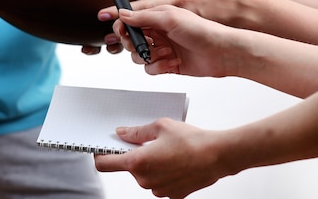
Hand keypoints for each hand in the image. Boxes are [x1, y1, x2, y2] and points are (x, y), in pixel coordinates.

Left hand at [94, 118, 228, 198]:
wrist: (218, 156)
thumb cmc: (191, 140)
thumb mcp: (160, 126)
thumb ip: (136, 131)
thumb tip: (122, 133)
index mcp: (137, 162)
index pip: (105, 164)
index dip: (99, 155)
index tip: (100, 149)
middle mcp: (145, 180)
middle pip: (128, 167)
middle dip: (134, 155)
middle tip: (147, 142)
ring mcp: (158, 190)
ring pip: (145, 175)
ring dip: (149, 164)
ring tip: (166, 151)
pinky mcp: (172, 195)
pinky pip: (159, 183)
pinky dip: (163, 173)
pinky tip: (175, 161)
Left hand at [97, 0, 258, 27]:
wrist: (246, 10)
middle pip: (144, 5)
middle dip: (121, 11)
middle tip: (100, 13)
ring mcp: (182, 16)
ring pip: (150, 24)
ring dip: (130, 28)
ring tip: (111, 33)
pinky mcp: (186, 30)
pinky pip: (163, 36)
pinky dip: (148, 39)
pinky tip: (133, 43)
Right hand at [114, 5, 233, 76]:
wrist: (223, 52)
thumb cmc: (202, 30)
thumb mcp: (170, 17)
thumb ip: (144, 16)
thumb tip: (122, 14)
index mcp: (157, 17)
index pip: (130, 21)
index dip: (122, 28)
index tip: (122, 33)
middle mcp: (158, 32)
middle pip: (131, 41)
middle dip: (135, 45)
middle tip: (145, 45)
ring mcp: (162, 49)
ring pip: (139, 57)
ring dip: (149, 57)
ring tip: (165, 52)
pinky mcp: (167, 64)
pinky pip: (151, 69)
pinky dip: (159, 67)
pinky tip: (173, 61)